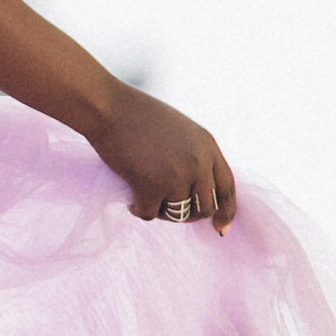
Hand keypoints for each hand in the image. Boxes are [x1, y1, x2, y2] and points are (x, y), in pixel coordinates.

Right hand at [89, 80, 235, 229]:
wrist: (108, 107)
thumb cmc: (138, 116)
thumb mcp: (181, 131)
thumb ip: (195, 158)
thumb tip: (198, 195)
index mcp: (207, 146)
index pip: (227, 188)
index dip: (226, 212)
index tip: (220, 228)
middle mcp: (197, 162)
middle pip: (205, 208)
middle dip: (188, 214)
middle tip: (167, 208)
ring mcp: (175, 175)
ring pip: (178, 214)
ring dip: (161, 211)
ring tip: (144, 198)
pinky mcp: (150, 185)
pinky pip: (149, 214)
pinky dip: (139, 210)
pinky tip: (131, 200)